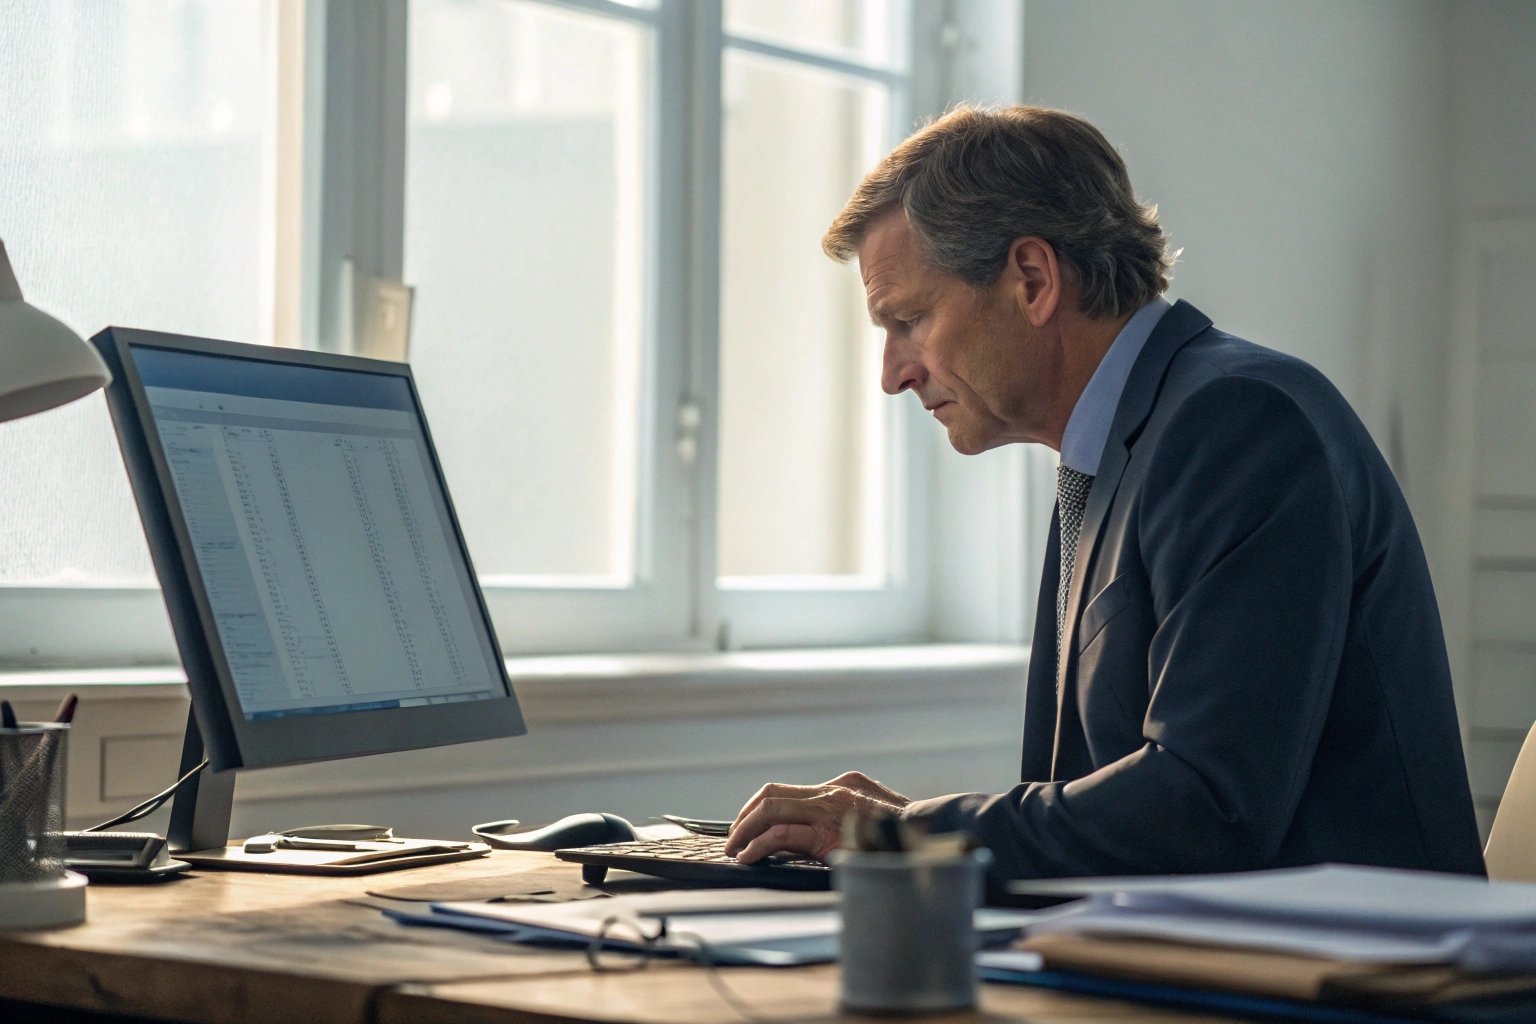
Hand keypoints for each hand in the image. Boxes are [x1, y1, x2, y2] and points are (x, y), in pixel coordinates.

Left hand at [723, 771, 909, 863]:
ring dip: (744, 830)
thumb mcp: (881, 818)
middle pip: (772, 794)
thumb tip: (834, 836)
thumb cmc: (911, 836)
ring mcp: (828, 809)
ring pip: (770, 809)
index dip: (762, 808)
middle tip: (733, 837)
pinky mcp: (826, 833)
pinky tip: (749, 858)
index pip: (790, 790)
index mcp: (844, 785)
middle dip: (745, 816)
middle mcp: (832, 791)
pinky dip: (758, 845)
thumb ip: (855, 818)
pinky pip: (781, 835)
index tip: (749, 825)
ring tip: (734, 850)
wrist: (934, 839)